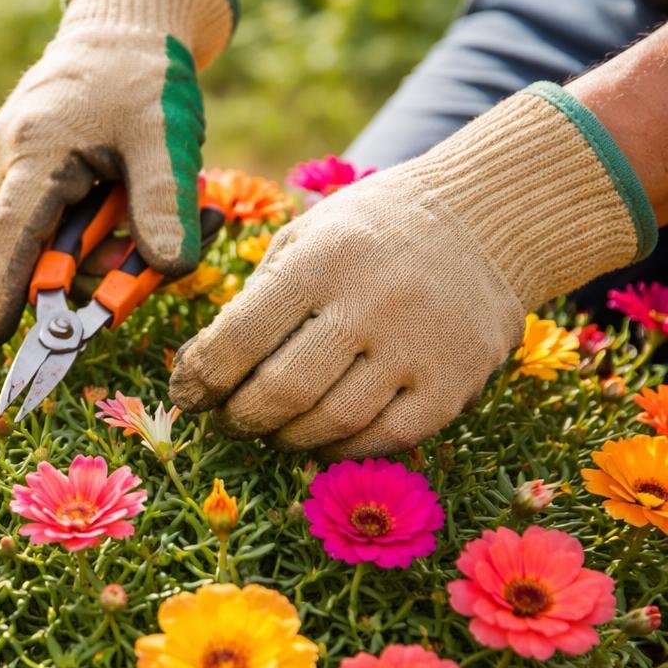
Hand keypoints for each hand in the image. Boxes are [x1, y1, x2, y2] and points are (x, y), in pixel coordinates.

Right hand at [0, 0, 237, 345]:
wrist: (123, 24)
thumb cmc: (143, 73)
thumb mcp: (166, 136)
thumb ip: (164, 204)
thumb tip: (169, 269)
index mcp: (34, 151)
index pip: (11, 235)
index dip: (0, 288)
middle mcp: (8, 162)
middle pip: (40, 251)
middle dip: (101, 270)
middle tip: (159, 269)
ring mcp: (12, 166)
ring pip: (54, 240)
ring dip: (113, 247)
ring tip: (179, 212)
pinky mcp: (27, 171)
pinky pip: (59, 222)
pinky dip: (104, 228)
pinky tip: (142, 203)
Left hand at [170, 83, 654, 458]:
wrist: (482, 220)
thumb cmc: (367, 234)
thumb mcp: (303, 239)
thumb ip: (252, 301)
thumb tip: (196, 370)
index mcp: (321, 260)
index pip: (239, 337)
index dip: (200, 378)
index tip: (186, 395)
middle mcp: (371, 302)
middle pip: (282, 391)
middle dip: (240, 417)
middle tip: (228, 420)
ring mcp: (418, 345)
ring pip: (331, 422)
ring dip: (286, 437)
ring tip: (271, 429)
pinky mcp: (455, 382)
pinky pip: (385, 438)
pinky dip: (342, 448)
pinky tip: (323, 438)